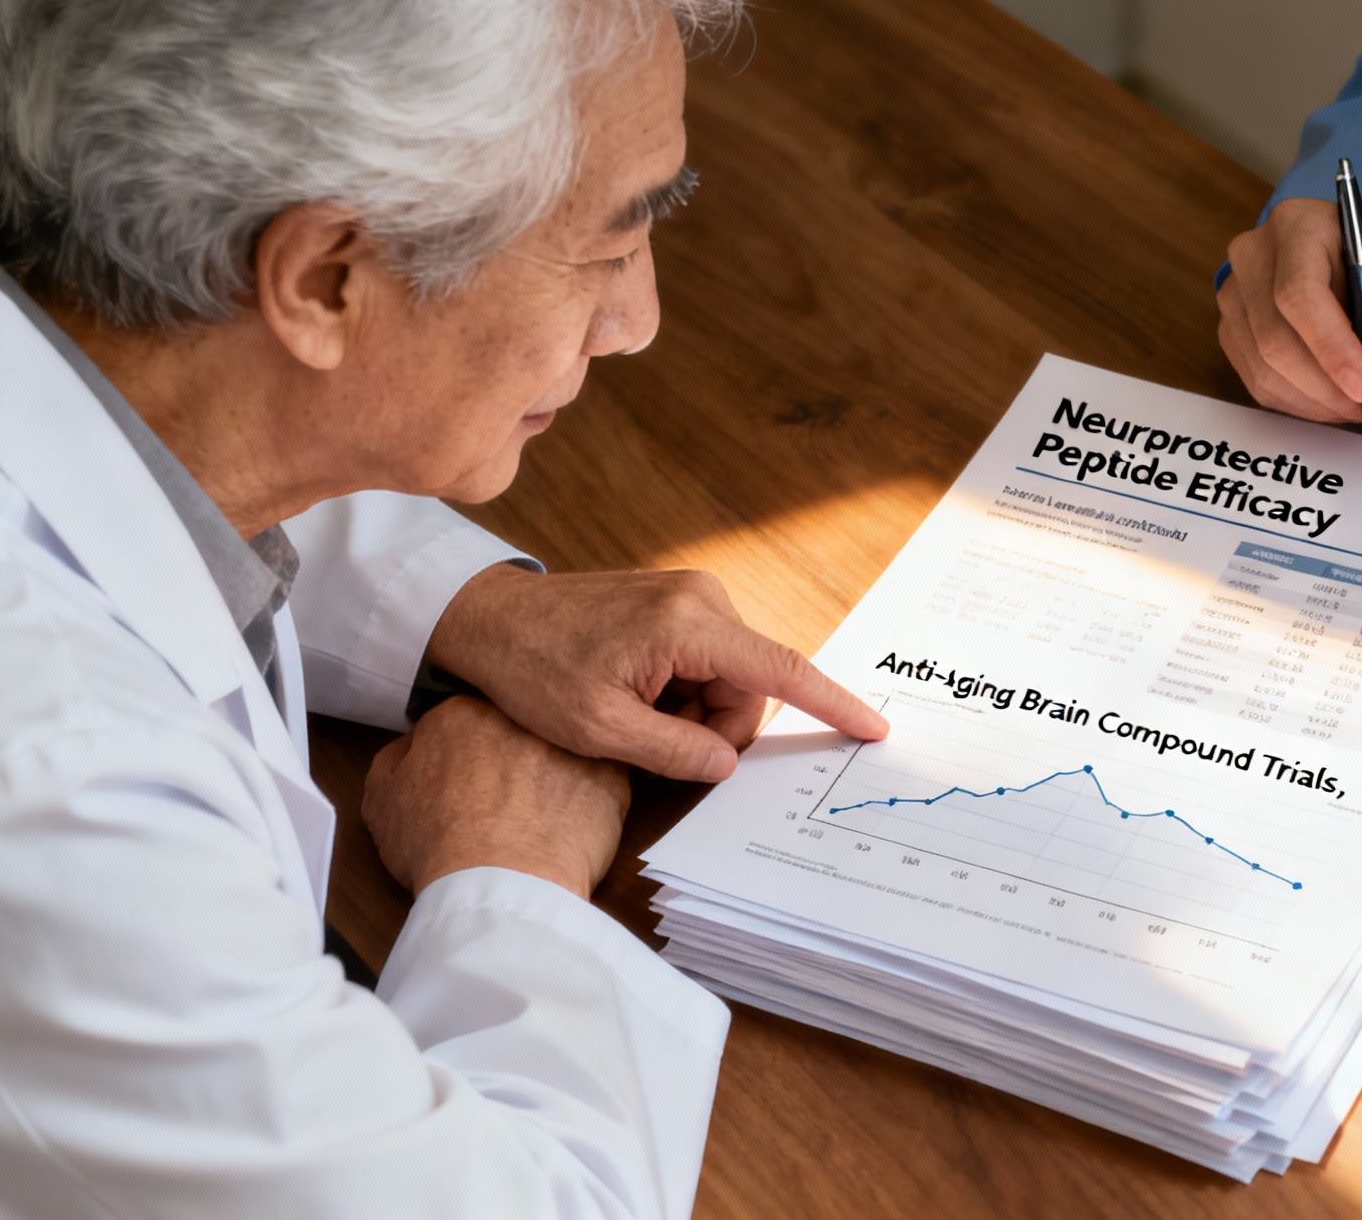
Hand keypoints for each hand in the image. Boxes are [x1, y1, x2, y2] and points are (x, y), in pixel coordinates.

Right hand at [363, 696, 631, 897]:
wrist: (499, 884)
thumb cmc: (436, 845)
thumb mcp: (382, 800)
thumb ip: (396, 760)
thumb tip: (412, 746)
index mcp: (462, 713)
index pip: (464, 718)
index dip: (464, 752)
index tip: (466, 780)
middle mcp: (522, 716)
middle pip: (518, 728)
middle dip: (512, 756)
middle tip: (503, 800)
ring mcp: (572, 744)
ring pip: (563, 752)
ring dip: (554, 775)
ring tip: (538, 818)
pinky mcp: (612, 779)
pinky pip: (603, 784)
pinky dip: (590, 804)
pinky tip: (570, 832)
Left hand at [425, 566, 888, 782]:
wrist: (489, 618)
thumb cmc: (533, 669)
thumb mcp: (599, 728)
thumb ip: (673, 750)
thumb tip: (728, 766)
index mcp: (688, 624)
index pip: (780, 671)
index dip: (831, 705)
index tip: (873, 730)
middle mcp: (702, 597)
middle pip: (752, 687)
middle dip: (717, 727)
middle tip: (653, 741)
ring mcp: (693, 594)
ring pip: (732, 678)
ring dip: (697, 711)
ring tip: (635, 714)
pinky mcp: (681, 601)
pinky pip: (711, 661)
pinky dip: (686, 691)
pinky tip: (639, 695)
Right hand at [1217, 199, 1361, 422]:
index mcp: (1299, 224)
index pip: (1298, 293)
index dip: (1329, 347)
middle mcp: (1255, 253)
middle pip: (1274, 337)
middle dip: (1325, 385)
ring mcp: (1236, 292)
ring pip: (1263, 366)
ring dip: (1315, 401)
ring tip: (1361, 406)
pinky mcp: (1234, 327)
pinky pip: (1257, 379)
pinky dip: (1299, 402)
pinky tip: (1333, 400)